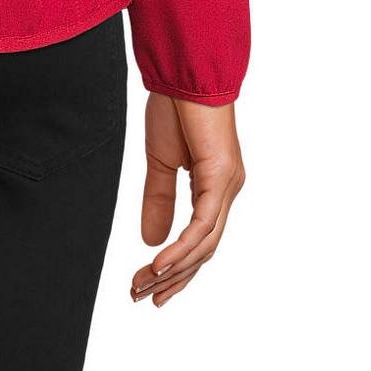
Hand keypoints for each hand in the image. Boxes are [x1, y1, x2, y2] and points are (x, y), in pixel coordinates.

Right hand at [130, 94, 244, 309]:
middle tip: (142, 298)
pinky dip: (182, 248)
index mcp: (214, 187)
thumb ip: (158, 199)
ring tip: (145, 287)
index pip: (199, 240)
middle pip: (203, 251)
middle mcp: (227, 191)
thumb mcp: (160, 162)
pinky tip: (160, 264)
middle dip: (173, 279)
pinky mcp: (220, 178)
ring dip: (174, 270)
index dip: (176, 268)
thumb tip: (151, 241)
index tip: (150, 288)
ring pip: (205, 245)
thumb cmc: (175, 107)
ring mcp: (227, 186)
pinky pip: (203, 225)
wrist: (183, 71)